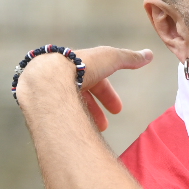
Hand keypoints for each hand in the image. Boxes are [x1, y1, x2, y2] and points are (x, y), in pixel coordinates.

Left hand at [16, 46, 153, 131]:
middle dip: (95, 110)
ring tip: (93, 133)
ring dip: (84, 119)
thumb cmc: (80, 66)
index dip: (107, 94)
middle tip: (105, 125)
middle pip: (81, 95)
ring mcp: (49, 91)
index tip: (118, 110)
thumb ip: (129, 58)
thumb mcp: (110, 59)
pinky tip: (76, 132)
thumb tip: (149, 54)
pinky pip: (56, 116)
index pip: (95, 80)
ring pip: (68, 106)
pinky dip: (69, 122)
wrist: (48, 79)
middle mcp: (61, 77)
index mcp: (78, 65)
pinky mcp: (40, 105)